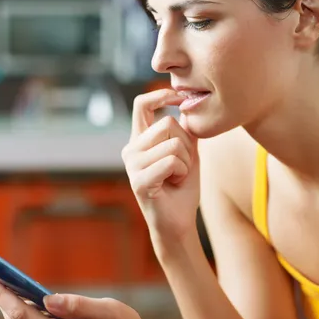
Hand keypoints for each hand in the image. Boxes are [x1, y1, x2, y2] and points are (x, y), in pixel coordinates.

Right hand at [121, 89, 199, 239]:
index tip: (180, 97)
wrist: (178, 222)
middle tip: (181, 166)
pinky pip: (171, 161)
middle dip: (186, 144)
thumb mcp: (188, 153)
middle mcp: (131, 149)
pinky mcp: (139, 180)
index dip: (162, 95)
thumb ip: (185, 130)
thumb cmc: (182, 188)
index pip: (141, 104)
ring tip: (176, 177)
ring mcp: (132, 165)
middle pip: (167, 123)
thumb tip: (188, 105)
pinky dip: (182, 172)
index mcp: (139, 140)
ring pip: (173, 143)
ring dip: (185, 162)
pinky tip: (173, 184)